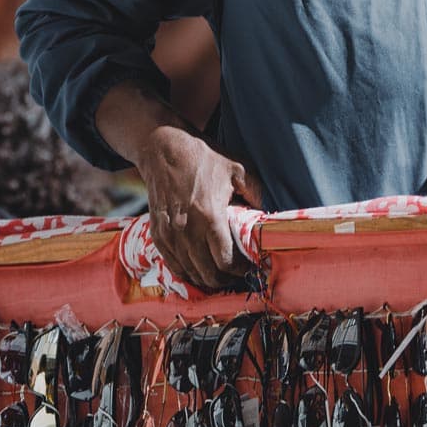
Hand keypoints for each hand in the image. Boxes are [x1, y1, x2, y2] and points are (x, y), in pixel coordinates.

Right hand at [132, 124, 262, 291]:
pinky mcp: (157, 234)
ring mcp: (169, 234)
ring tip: (220, 274)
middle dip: (225, 279)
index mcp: (209, 216)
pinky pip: (173, 265)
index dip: (240, 270)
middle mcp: (187, 230)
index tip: (248, 267)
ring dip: (206, 278)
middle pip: (208, 273)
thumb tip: (269, 214)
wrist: (163, 148)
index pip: (225, 261)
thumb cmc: (202, 157)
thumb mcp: (238, 168)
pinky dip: (187, 272)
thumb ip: (257, 192)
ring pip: (190, 273)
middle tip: (236, 274)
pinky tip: (198, 268)